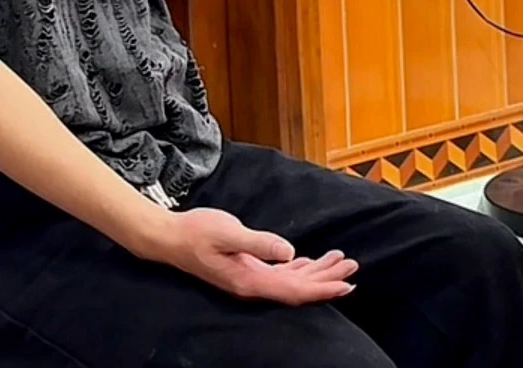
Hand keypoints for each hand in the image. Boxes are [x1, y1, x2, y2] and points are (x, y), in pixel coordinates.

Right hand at [131, 207, 358, 304]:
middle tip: (353, 267)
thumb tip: (289, 252)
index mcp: (250, 280)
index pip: (295, 290)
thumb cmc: (196, 232)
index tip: (346, 283)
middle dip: (328, 279)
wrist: (168, 237)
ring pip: (291, 281)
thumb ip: (259, 242)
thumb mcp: (228, 232)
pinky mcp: (247, 269)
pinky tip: (311, 261)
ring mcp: (249, 278)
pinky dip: (300, 268)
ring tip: (341, 260)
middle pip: (298, 289)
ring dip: (317, 271)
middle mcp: (253, 285)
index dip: (323, 288)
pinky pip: (280, 274)